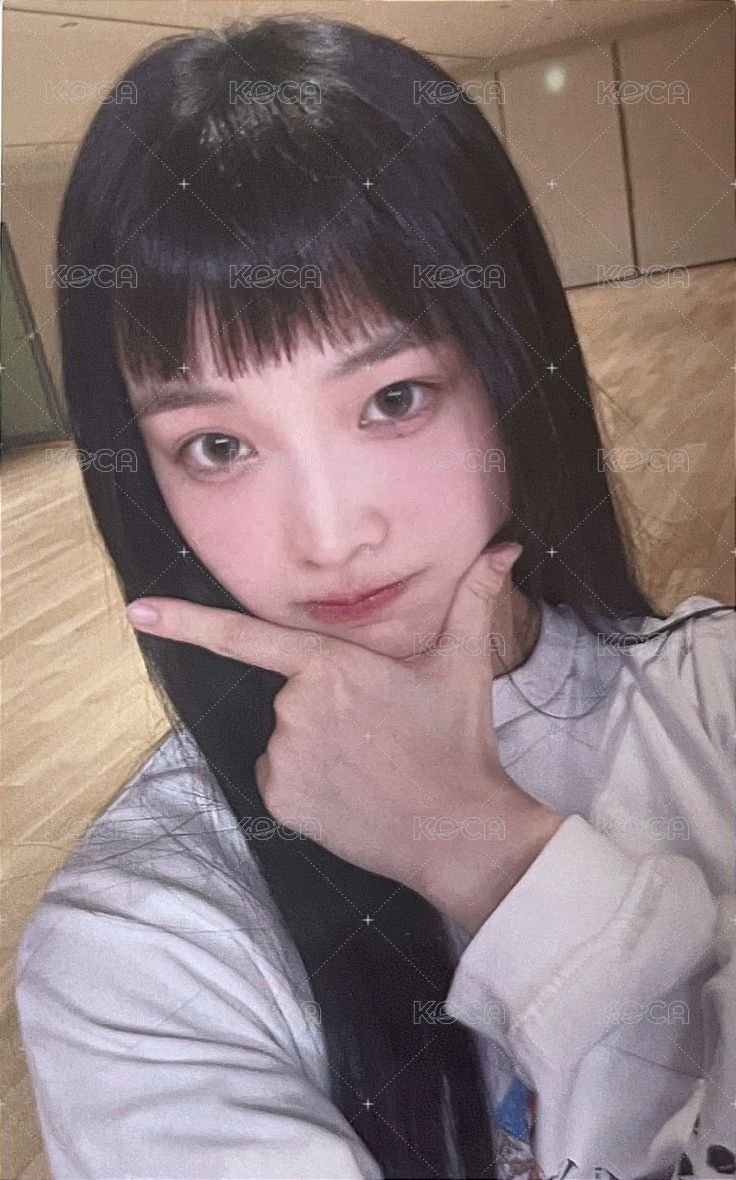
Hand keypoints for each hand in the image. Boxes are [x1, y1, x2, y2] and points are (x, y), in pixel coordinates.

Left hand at [125, 542, 563, 933]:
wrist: (458, 830)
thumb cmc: (458, 742)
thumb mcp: (463, 665)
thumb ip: (473, 599)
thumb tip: (506, 549)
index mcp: (331, 665)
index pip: (245, 636)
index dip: (186, 621)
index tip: (137, 610)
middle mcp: (296, 709)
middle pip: (293, 693)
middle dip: (328, 703)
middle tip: (380, 729)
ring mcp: (285, 758)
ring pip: (286, 736)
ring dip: (318, 742)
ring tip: (371, 762)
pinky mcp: (281, 801)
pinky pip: (281, 775)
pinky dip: (308, 780)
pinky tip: (350, 790)